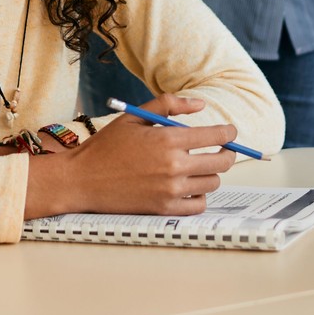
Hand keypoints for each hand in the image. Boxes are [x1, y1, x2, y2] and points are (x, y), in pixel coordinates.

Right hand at [25, 94, 236, 218]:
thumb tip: (201, 104)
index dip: (229, 133)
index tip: (231, 132)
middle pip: (220, 162)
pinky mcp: (164, 209)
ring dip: (210, 174)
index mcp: (168, 140)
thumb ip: (169, 104)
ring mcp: (170, 191)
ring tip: (199, 167)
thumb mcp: (135, 116)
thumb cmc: (107, 146)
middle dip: (227, 153)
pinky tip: (190, 186)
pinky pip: (198, 205)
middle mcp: (174, 166)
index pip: (215, 136)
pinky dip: (199, 196)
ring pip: (212, 183)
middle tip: (223, 150)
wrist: (82, 180)